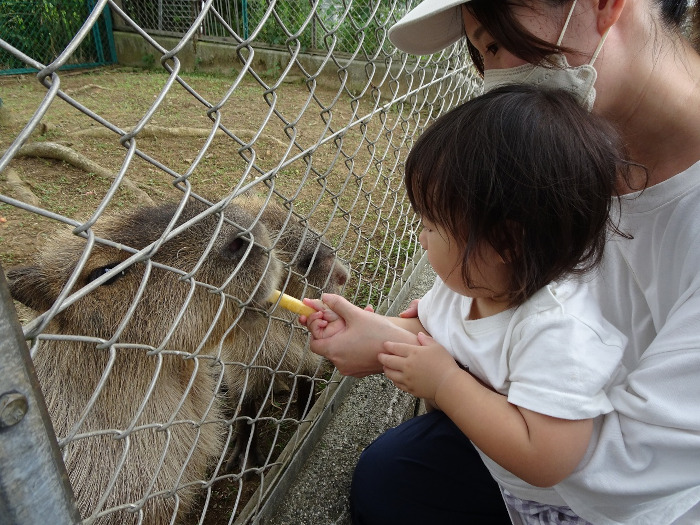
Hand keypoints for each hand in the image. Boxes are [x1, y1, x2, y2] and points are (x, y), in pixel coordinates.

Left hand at [300, 293, 416, 376]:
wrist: (402, 350)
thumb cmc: (380, 333)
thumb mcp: (357, 314)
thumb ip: (337, 304)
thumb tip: (324, 297)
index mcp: (335, 350)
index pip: (314, 343)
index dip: (316, 329)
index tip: (324, 319)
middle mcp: (340, 363)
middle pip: (327, 345)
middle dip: (333, 329)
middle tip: (344, 317)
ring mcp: (350, 369)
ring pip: (340, 349)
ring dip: (345, 334)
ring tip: (359, 320)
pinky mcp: (360, 370)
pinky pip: (351, 355)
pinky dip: (353, 343)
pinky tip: (365, 331)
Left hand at [379, 332, 460, 406]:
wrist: (448, 384)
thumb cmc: (444, 364)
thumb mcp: (437, 347)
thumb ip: (426, 340)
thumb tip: (418, 335)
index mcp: (413, 353)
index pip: (396, 347)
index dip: (389, 345)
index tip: (385, 344)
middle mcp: (407, 365)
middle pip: (389, 360)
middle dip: (382, 357)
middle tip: (379, 355)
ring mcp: (407, 378)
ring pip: (390, 373)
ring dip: (386, 369)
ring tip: (385, 366)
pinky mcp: (409, 388)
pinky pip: (397, 383)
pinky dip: (393, 379)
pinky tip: (394, 378)